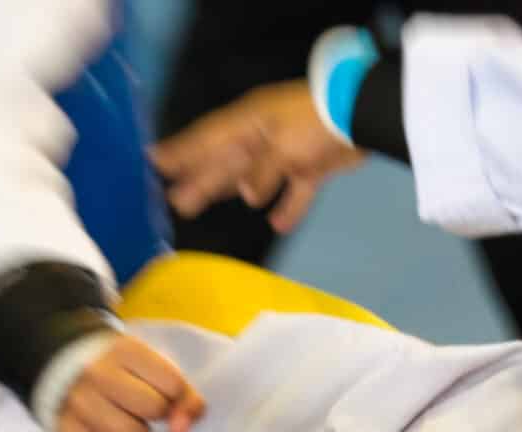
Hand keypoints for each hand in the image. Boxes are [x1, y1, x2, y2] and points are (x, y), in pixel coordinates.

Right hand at [56, 334, 204, 431]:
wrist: (61, 367)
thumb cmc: (120, 371)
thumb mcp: (151, 367)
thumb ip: (183, 395)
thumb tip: (181, 430)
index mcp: (124, 350)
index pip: (172, 384)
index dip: (173, 396)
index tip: (159, 392)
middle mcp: (98, 372)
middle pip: (152, 409)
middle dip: (154, 414)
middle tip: (139, 408)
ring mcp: (78, 402)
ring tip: (123, 422)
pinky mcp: (64, 430)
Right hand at [150, 82, 367, 235]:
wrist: (365, 117)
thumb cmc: (315, 124)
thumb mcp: (282, 147)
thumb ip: (261, 173)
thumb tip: (249, 196)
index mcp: (250, 123)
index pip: (208, 140)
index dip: (182, 153)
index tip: (156, 163)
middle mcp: (263, 135)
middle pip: (224, 162)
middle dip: (198, 180)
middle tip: (172, 201)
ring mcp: (287, 151)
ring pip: (250, 176)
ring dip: (227, 191)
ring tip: (197, 207)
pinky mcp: (312, 165)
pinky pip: (295, 190)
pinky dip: (288, 207)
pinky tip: (278, 224)